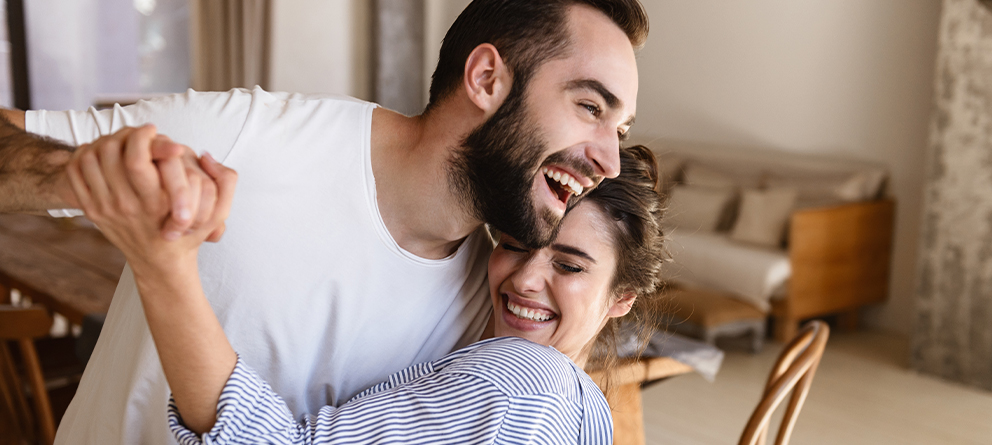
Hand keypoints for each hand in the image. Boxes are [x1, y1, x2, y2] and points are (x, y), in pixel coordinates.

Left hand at [65, 125, 236, 272]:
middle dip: (121, 133)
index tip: (152, 131)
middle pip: (109, 153)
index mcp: (156, 202)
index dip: (142, 136)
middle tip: (134, 132)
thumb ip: (225, 180)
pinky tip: (99, 153)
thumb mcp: (219, 211)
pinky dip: (82, 156)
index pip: (136, 158)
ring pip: (91, 159)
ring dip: (103, 141)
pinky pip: (76, 173)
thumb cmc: (189, 233)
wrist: (160, 263)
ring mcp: (106, 209)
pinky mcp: (92, 211)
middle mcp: (127, 205)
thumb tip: (206, 155)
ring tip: (118, 140)